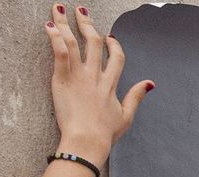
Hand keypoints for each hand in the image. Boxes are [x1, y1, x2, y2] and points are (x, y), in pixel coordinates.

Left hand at [45, 6, 151, 162]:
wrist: (87, 141)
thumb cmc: (104, 134)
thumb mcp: (126, 116)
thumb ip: (136, 96)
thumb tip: (149, 84)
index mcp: (111, 85)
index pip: (116, 56)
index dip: (113, 44)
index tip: (109, 37)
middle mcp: (96, 76)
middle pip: (93, 42)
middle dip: (87, 24)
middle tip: (81, 12)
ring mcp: (79, 76)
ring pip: (73, 42)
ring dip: (65, 23)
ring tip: (58, 8)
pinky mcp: (63, 79)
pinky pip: (60, 52)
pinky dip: (54, 37)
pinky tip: (49, 25)